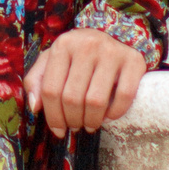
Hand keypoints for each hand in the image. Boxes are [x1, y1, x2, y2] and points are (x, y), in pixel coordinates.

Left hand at [24, 28, 144, 137]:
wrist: (110, 39)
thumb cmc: (76, 57)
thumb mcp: (51, 62)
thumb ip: (37, 81)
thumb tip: (35, 107)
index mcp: (63, 44)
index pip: (51, 90)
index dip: (53, 116)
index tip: (59, 130)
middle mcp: (87, 44)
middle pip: (72, 98)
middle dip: (73, 120)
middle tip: (76, 126)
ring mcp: (112, 51)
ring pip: (96, 100)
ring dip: (91, 121)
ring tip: (90, 124)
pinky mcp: (133, 60)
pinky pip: (124, 96)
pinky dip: (115, 113)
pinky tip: (109, 115)